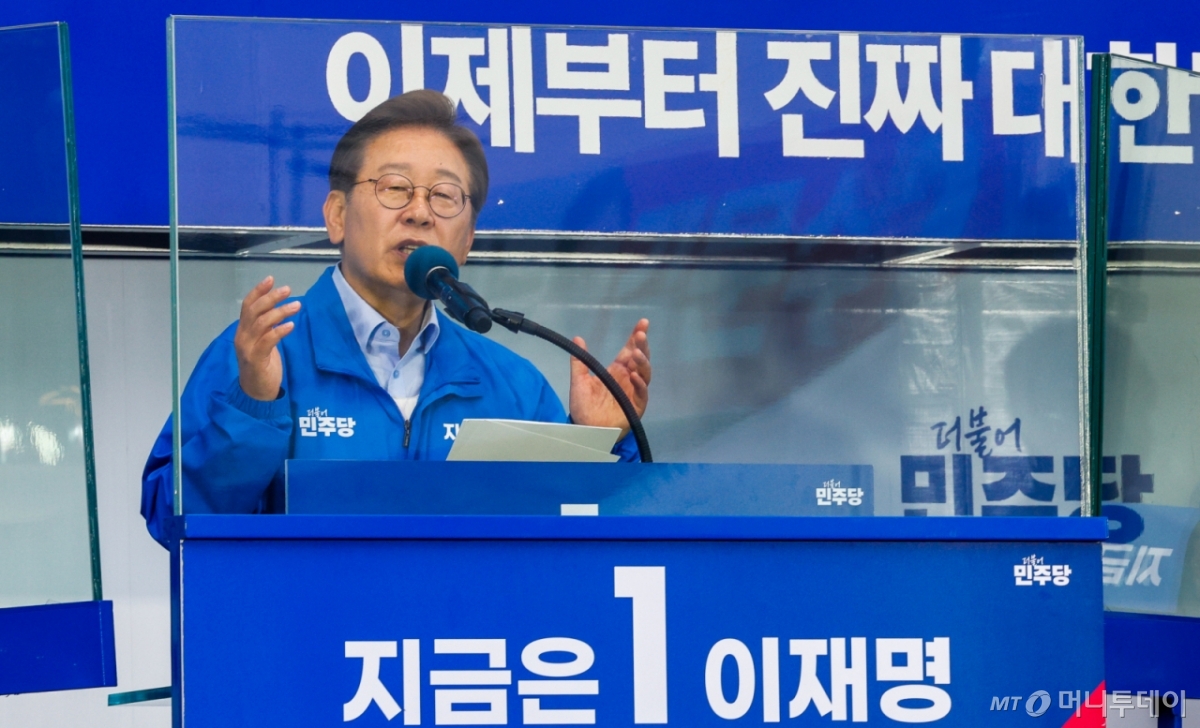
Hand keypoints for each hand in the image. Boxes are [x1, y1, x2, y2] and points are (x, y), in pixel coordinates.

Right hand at [234, 276, 300, 400]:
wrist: (256, 393)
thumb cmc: (262, 366)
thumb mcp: (263, 343)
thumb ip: (266, 328)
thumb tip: (279, 310)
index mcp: (243, 331)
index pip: (247, 306)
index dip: (258, 291)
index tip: (271, 279)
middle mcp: (242, 336)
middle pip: (254, 311)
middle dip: (271, 298)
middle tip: (288, 290)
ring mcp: (247, 348)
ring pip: (261, 323)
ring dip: (280, 312)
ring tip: (296, 306)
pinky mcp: (256, 359)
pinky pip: (267, 341)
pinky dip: (279, 331)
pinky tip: (291, 325)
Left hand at [568, 319, 649, 434]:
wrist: (585, 430)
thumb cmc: (584, 407)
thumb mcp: (579, 382)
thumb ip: (580, 361)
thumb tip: (578, 338)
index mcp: (617, 370)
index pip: (629, 349)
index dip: (636, 336)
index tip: (643, 323)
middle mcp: (628, 378)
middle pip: (640, 358)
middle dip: (642, 345)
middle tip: (640, 334)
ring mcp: (634, 392)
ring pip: (645, 373)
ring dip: (642, 362)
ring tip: (636, 353)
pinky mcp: (636, 406)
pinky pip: (642, 393)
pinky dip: (640, 384)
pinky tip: (634, 376)